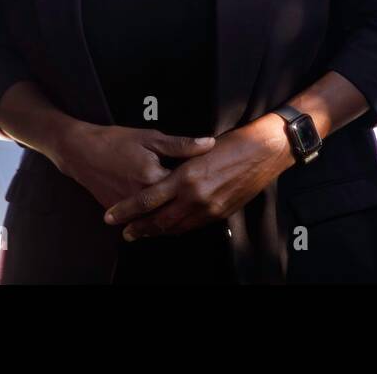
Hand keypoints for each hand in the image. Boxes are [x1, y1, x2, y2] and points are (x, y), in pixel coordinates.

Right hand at [51, 121, 215, 210]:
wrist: (81, 152)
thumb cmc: (116, 141)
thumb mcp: (150, 137)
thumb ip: (181, 145)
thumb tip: (209, 143)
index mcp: (154, 178)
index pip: (187, 188)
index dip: (203, 185)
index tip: (216, 181)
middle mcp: (143, 198)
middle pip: (175, 211)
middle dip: (193, 209)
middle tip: (209, 202)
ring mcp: (129, 209)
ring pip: (159, 222)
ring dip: (176, 221)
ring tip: (193, 216)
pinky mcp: (119, 212)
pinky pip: (142, 222)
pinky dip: (155, 222)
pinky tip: (167, 218)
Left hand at [103, 113, 292, 239]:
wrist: (265, 151)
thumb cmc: (232, 142)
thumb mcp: (198, 147)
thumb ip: (177, 162)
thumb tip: (159, 177)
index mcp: (186, 178)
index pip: (147, 200)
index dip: (127, 211)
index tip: (111, 217)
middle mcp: (195, 197)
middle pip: (159, 221)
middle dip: (139, 229)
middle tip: (124, 233)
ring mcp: (209, 208)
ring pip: (176, 227)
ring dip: (158, 232)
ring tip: (143, 232)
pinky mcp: (221, 213)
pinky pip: (193, 226)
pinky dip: (178, 228)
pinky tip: (170, 226)